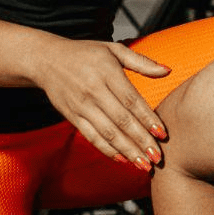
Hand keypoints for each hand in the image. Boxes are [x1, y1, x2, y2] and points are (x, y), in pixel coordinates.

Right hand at [27, 37, 169, 166]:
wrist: (47, 60)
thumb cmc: (85, 53)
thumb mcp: (113, 49)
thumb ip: (140, 61)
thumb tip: (166, 70)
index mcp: (107, 72)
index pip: (131, 100)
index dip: (147, 118)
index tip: (162, 133)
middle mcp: (93, 91)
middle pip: (121, 120)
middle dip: (141, 141)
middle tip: (157, 157)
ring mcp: (81, 106)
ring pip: (107, 133)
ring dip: (127, 151)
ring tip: (143, 164)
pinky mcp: (72, 116)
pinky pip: (91, 136)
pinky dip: (106, 149)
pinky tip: (122, 159)